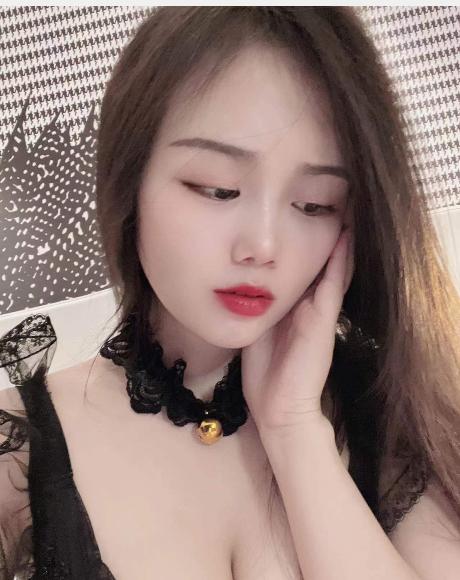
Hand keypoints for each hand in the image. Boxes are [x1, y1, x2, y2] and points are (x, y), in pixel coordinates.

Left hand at [241, 227, 354, 434]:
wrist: (279, 410)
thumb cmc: (265, 375)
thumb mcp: (258, 330)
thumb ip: (258, 307)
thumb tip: (244, 283)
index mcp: (293, 308)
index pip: (301, 270)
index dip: (302, 245)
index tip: (299, 216)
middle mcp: (309, 305)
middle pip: (320, 264)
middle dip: (323, 236)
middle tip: (330, 203)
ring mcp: (319, 312)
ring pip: (333, 269)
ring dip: (338, 241)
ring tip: (344, 209)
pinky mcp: (324, 320)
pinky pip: (333, 283)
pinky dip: (340, 260)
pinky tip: (344, 236)